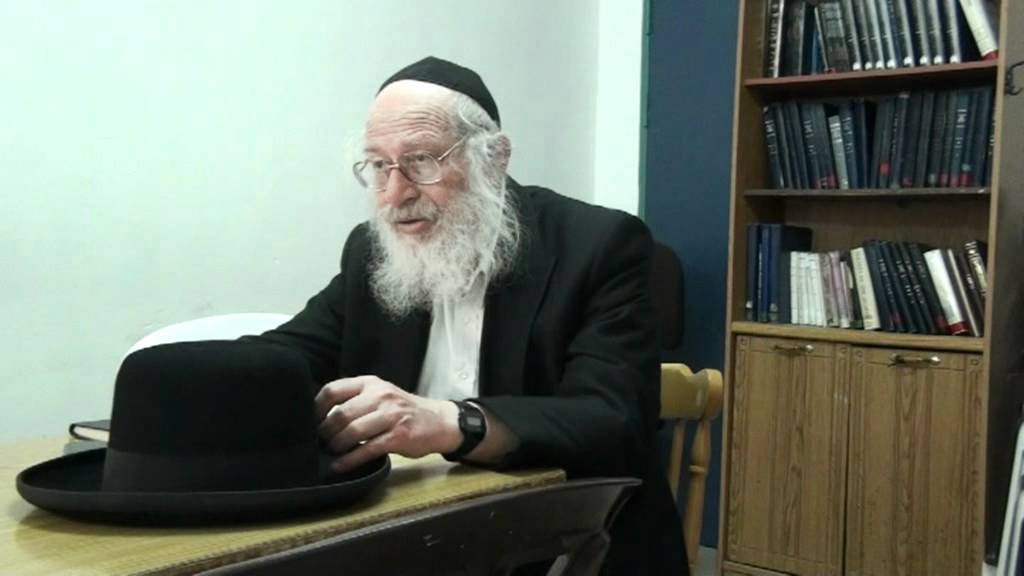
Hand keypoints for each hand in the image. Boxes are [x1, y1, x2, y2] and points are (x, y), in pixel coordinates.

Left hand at [315, 375, 461, 472]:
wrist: (439, 421)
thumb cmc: (402, 410)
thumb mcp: (380, 395)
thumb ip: (355, 400)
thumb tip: (319, 418)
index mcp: (371, 383)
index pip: (333, 390)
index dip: (316, 408)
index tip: (311, 423)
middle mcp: (381, 396)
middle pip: (340, 414)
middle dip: (325, 432)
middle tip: (321, 443)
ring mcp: (391, 415)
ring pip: (352, 431)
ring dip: (336, 446)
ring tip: (332, 453)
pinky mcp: (399, 436)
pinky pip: (367, 449)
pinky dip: (350, 460)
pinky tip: (340, 466)